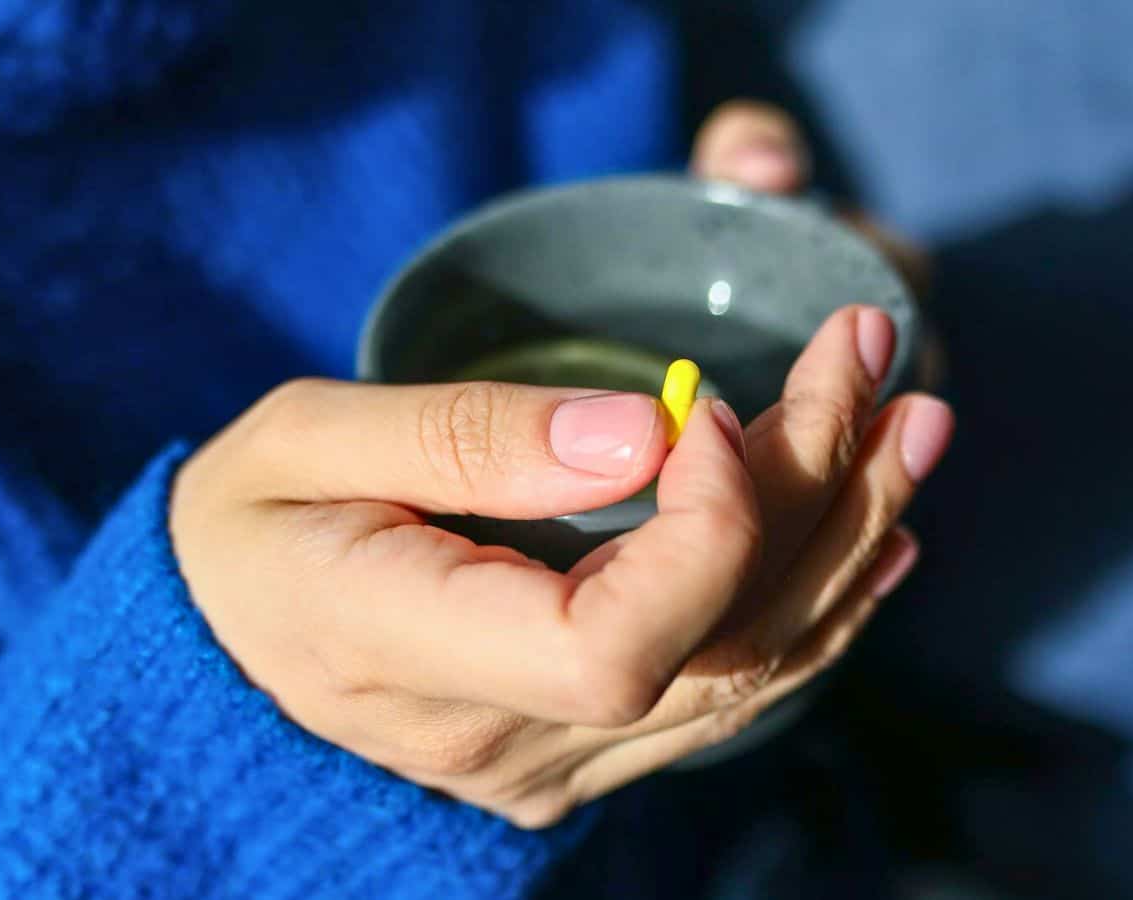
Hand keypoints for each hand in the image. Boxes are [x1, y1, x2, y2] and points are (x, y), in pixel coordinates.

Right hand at [168, 104, 952, 829]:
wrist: (218, 645)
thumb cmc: (246, 526)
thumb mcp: (307, 442)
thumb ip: (468, 436)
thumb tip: (648, 431)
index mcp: (409, 655)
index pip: (615, 646)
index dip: (706, 529)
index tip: (714, 406)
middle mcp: (502, 741)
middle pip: (717, 644)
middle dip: (820, 491)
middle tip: (879, 356)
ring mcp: (554, 764)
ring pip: (748, 673)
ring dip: (848, 543)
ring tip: (914, 425)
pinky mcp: (587, 752)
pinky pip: (731, 697)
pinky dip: (818, 611)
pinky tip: (880, 541)